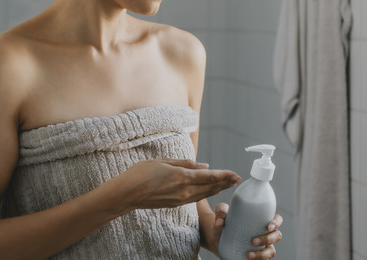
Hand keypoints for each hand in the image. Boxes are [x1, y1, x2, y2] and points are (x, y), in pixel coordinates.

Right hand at [118, 159, 240, 210]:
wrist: (127, 194)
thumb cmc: (141, 173)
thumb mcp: (163, 161)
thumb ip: (185, 163)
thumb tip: (204, 166)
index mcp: (182, 177)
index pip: (209, 176)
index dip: (224, 175)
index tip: (235, 173)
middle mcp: (184, 190)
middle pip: (210, 187)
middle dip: (225, 182)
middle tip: (238, 179)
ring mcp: (180, 199)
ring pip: (204, 194)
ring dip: (218, 189)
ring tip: (229, 184)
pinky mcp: (175, 204)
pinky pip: (195, 198)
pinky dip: (206, 194)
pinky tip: (211, 191)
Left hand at [213, 203, 283, 258]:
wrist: (216, 236)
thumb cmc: (224, 221)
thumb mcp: (222, 213)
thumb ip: (221, 212)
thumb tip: (220, 222)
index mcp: (261, 220)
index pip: (277, 219)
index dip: (276, 223)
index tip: (268, 227)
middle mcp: (264, 233)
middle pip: (277, 236)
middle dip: (268, 239)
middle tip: (253, 241)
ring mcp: (262, 246)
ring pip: (271, 251)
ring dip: (262, 255)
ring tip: (248, 255)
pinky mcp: (256, 256)